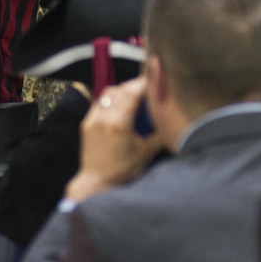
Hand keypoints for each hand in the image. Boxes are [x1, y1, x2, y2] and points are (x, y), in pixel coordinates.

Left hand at [65, 78, 158, 202]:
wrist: (96, 182)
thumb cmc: (123, 169)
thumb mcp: (146, 153)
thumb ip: (160, 135)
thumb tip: (174, 123)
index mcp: (120, 122)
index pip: (133, 93)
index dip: (144, 84)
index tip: (154, 79)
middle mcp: (105, 117)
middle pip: (120, 90)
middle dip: (133, 85)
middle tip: (146, 87)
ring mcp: (93, 119)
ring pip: (107, 94)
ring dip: (121, 90)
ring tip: (133, 94)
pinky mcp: (86, 123)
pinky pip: (99, 103)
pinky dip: (110, 100)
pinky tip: (119, 105)